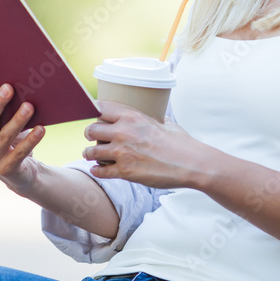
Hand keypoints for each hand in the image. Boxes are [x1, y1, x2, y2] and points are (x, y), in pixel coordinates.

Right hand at [0, 76, 44, 193]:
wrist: (19, 174)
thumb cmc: (11, 141)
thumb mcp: (3, 126)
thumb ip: (3, 111)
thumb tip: (17, 83)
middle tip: (8, 87)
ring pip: (5, 136)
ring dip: (17, 120)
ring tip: (29, 107)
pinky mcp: (7, 168)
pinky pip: (20, 152)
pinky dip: (31, 140)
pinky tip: (41, 129)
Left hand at [82, 100, 206, 188]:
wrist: (190, 163)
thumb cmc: (181, 143)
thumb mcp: (166, 123)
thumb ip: (155, 120)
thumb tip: (158, 119)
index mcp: (132, 116)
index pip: (100, 108)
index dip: (94, 112)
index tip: (94, 116)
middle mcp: (123, 132)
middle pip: (91, 130)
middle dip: (89, 134)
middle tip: (92, 137)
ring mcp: (122, 153)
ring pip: (91, 152)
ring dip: (89, 154)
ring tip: (90, 155)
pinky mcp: (124, 172)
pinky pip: (100, 171)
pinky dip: (97, 171)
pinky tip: (97, 170)